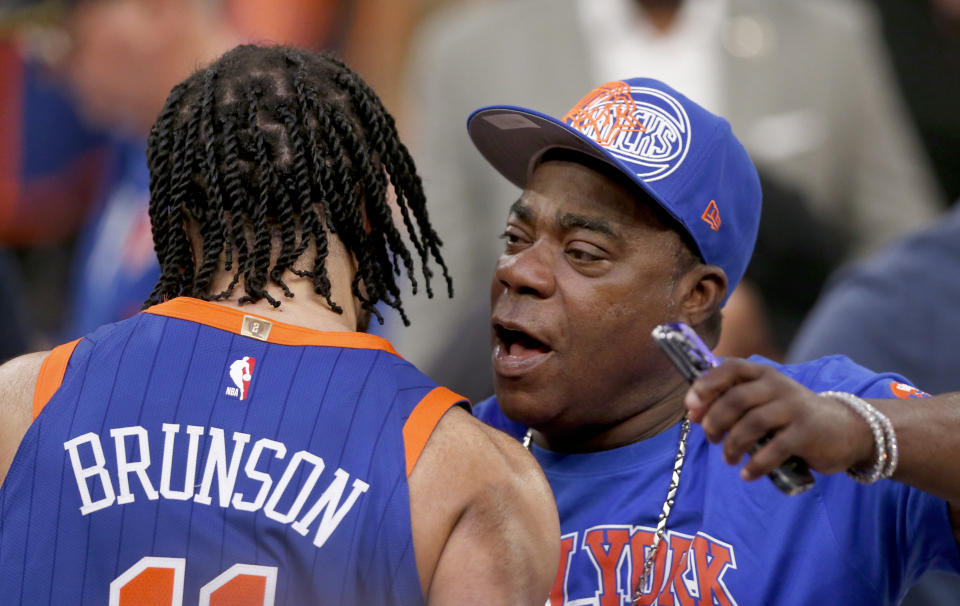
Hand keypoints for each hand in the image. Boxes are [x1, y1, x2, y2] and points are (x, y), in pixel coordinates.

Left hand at [684, 359, 874, 481]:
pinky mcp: (806, 433)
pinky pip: (773, 449)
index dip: (705, 386)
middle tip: (711, 438)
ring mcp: (794, 408)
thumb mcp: (766, 399)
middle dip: (715, 421)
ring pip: (751, 424)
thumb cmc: (792, 415)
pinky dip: (755, 465)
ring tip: (728, 459)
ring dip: (732, 445)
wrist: (845, 428)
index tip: (691, 407)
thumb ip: (734, 401)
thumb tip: (695, 414)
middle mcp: (778, 386)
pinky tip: (747, 474)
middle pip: (736, 399)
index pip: (729, 369)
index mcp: (763, 374)